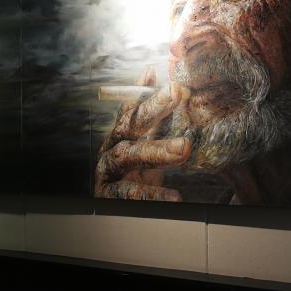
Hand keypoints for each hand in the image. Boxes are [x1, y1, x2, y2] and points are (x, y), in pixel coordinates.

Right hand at [94, 67, 191, 200]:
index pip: (134, 107)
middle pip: (129, 124)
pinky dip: (151, 194)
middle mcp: (110, 148)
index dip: (147, 90)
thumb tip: (177, 89)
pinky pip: (128, 193)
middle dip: (153, 108)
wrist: (117, 213)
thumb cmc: (136, 176)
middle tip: (177, 93)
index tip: (169, 77)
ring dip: (156, 149)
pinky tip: (174, 196)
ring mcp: (106, 171)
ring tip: (184, 148)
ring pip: (127, 155)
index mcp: (121, 135)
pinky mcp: (107, 196)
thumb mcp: (149, 147)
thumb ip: (160, 122)